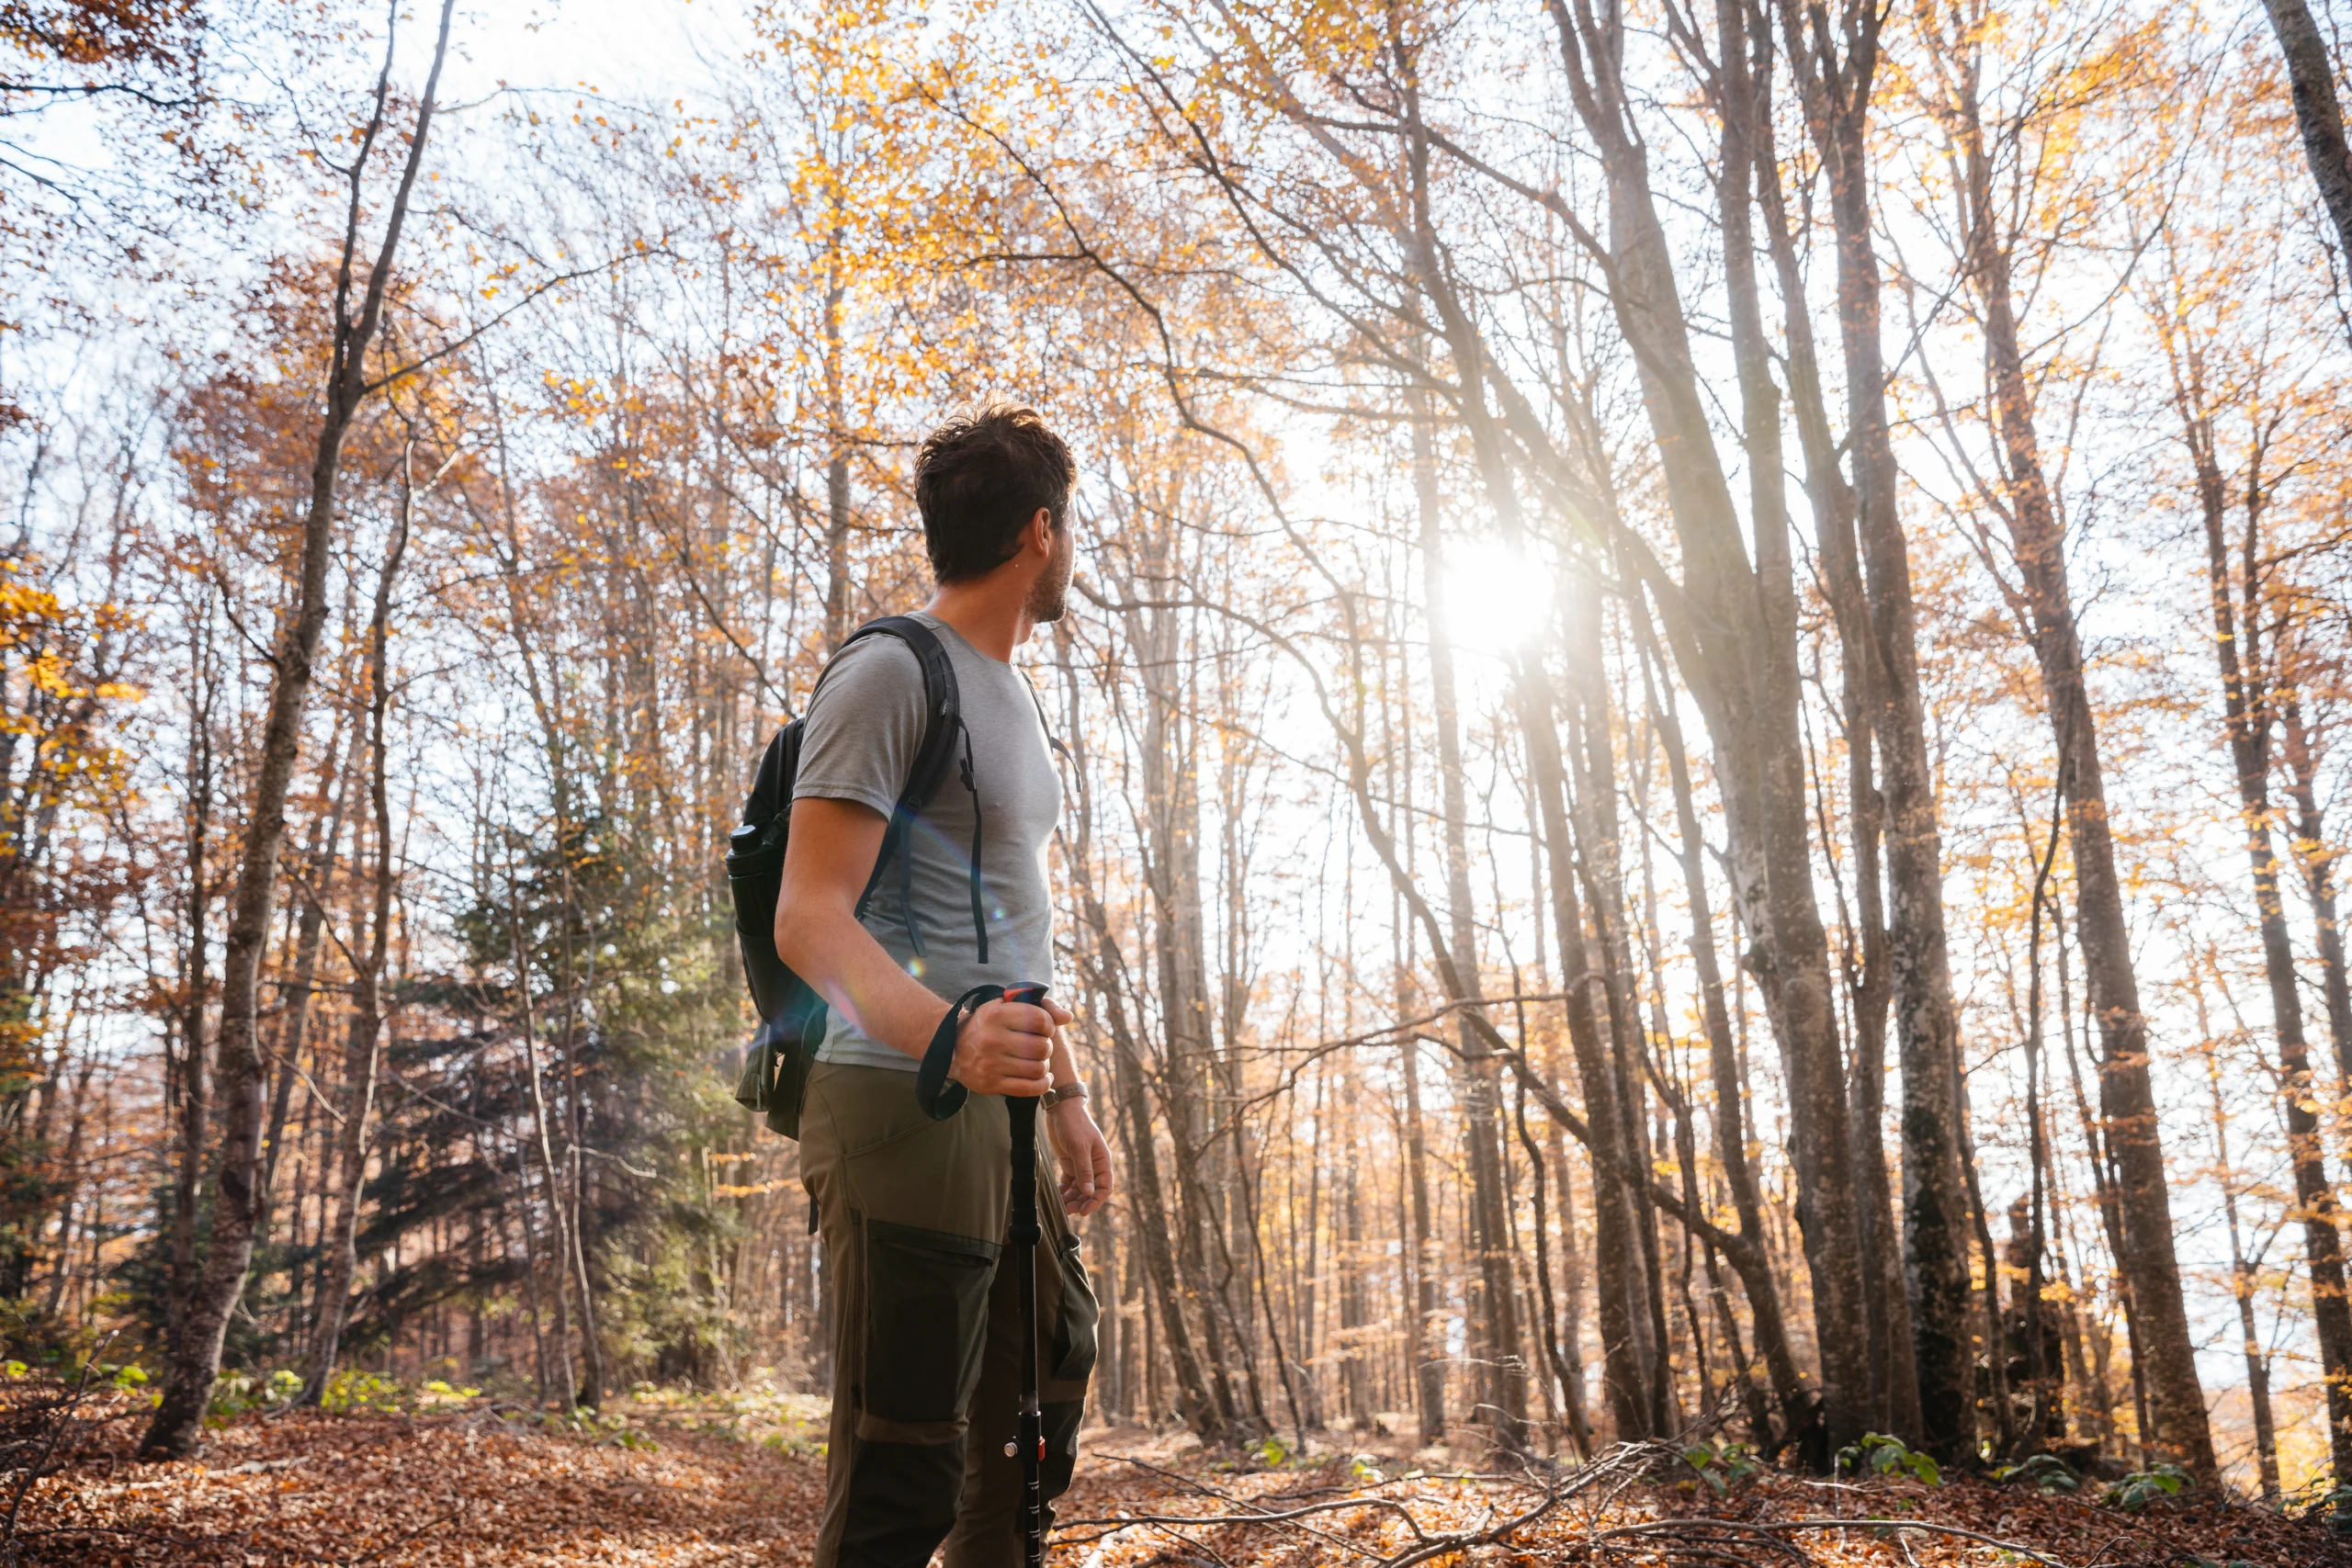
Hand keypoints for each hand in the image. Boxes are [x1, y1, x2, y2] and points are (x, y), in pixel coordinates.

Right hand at [948, 996, 1055, 1096]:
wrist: (953, 1048)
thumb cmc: (989, 1023)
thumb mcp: (1007, 1006)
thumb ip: (1041, 1006)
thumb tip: (1068, 1017)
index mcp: (996, 1015)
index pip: (1039, 1020)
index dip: (1049, 1025)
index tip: (1044, 1029)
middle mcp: (992, 1039)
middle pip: (1041, 1047)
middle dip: (1046, 1047)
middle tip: (1039, 1046)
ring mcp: (991, 1064)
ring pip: (1038, 1069)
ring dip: (1044, 1065)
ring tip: (1038, 1061)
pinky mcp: (991, 1084)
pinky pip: (1030, 1088)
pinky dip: (1043, 1084)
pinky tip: (1044, 1077)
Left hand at [1046, 1100, 1113, 1217]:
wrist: (1060, 1108)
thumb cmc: (1074, 1124)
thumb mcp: (1079, 1147)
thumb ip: (1084, 1170)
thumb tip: (1090, 1193)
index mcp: (1102, 1161)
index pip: (1104, 1187)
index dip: (1096, 1201)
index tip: (1085, 1211)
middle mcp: (1093, 1165)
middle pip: (1090, 1191)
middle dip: (1081, 1202)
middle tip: (1068, 1210)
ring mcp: (1081, 1165)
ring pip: (1079, 1189)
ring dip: (1072, 1198)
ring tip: (1061, 1206)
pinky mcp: (1069, 1163)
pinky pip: (1069, 1182)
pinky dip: (1064, 1190)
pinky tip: (1057, 1195)